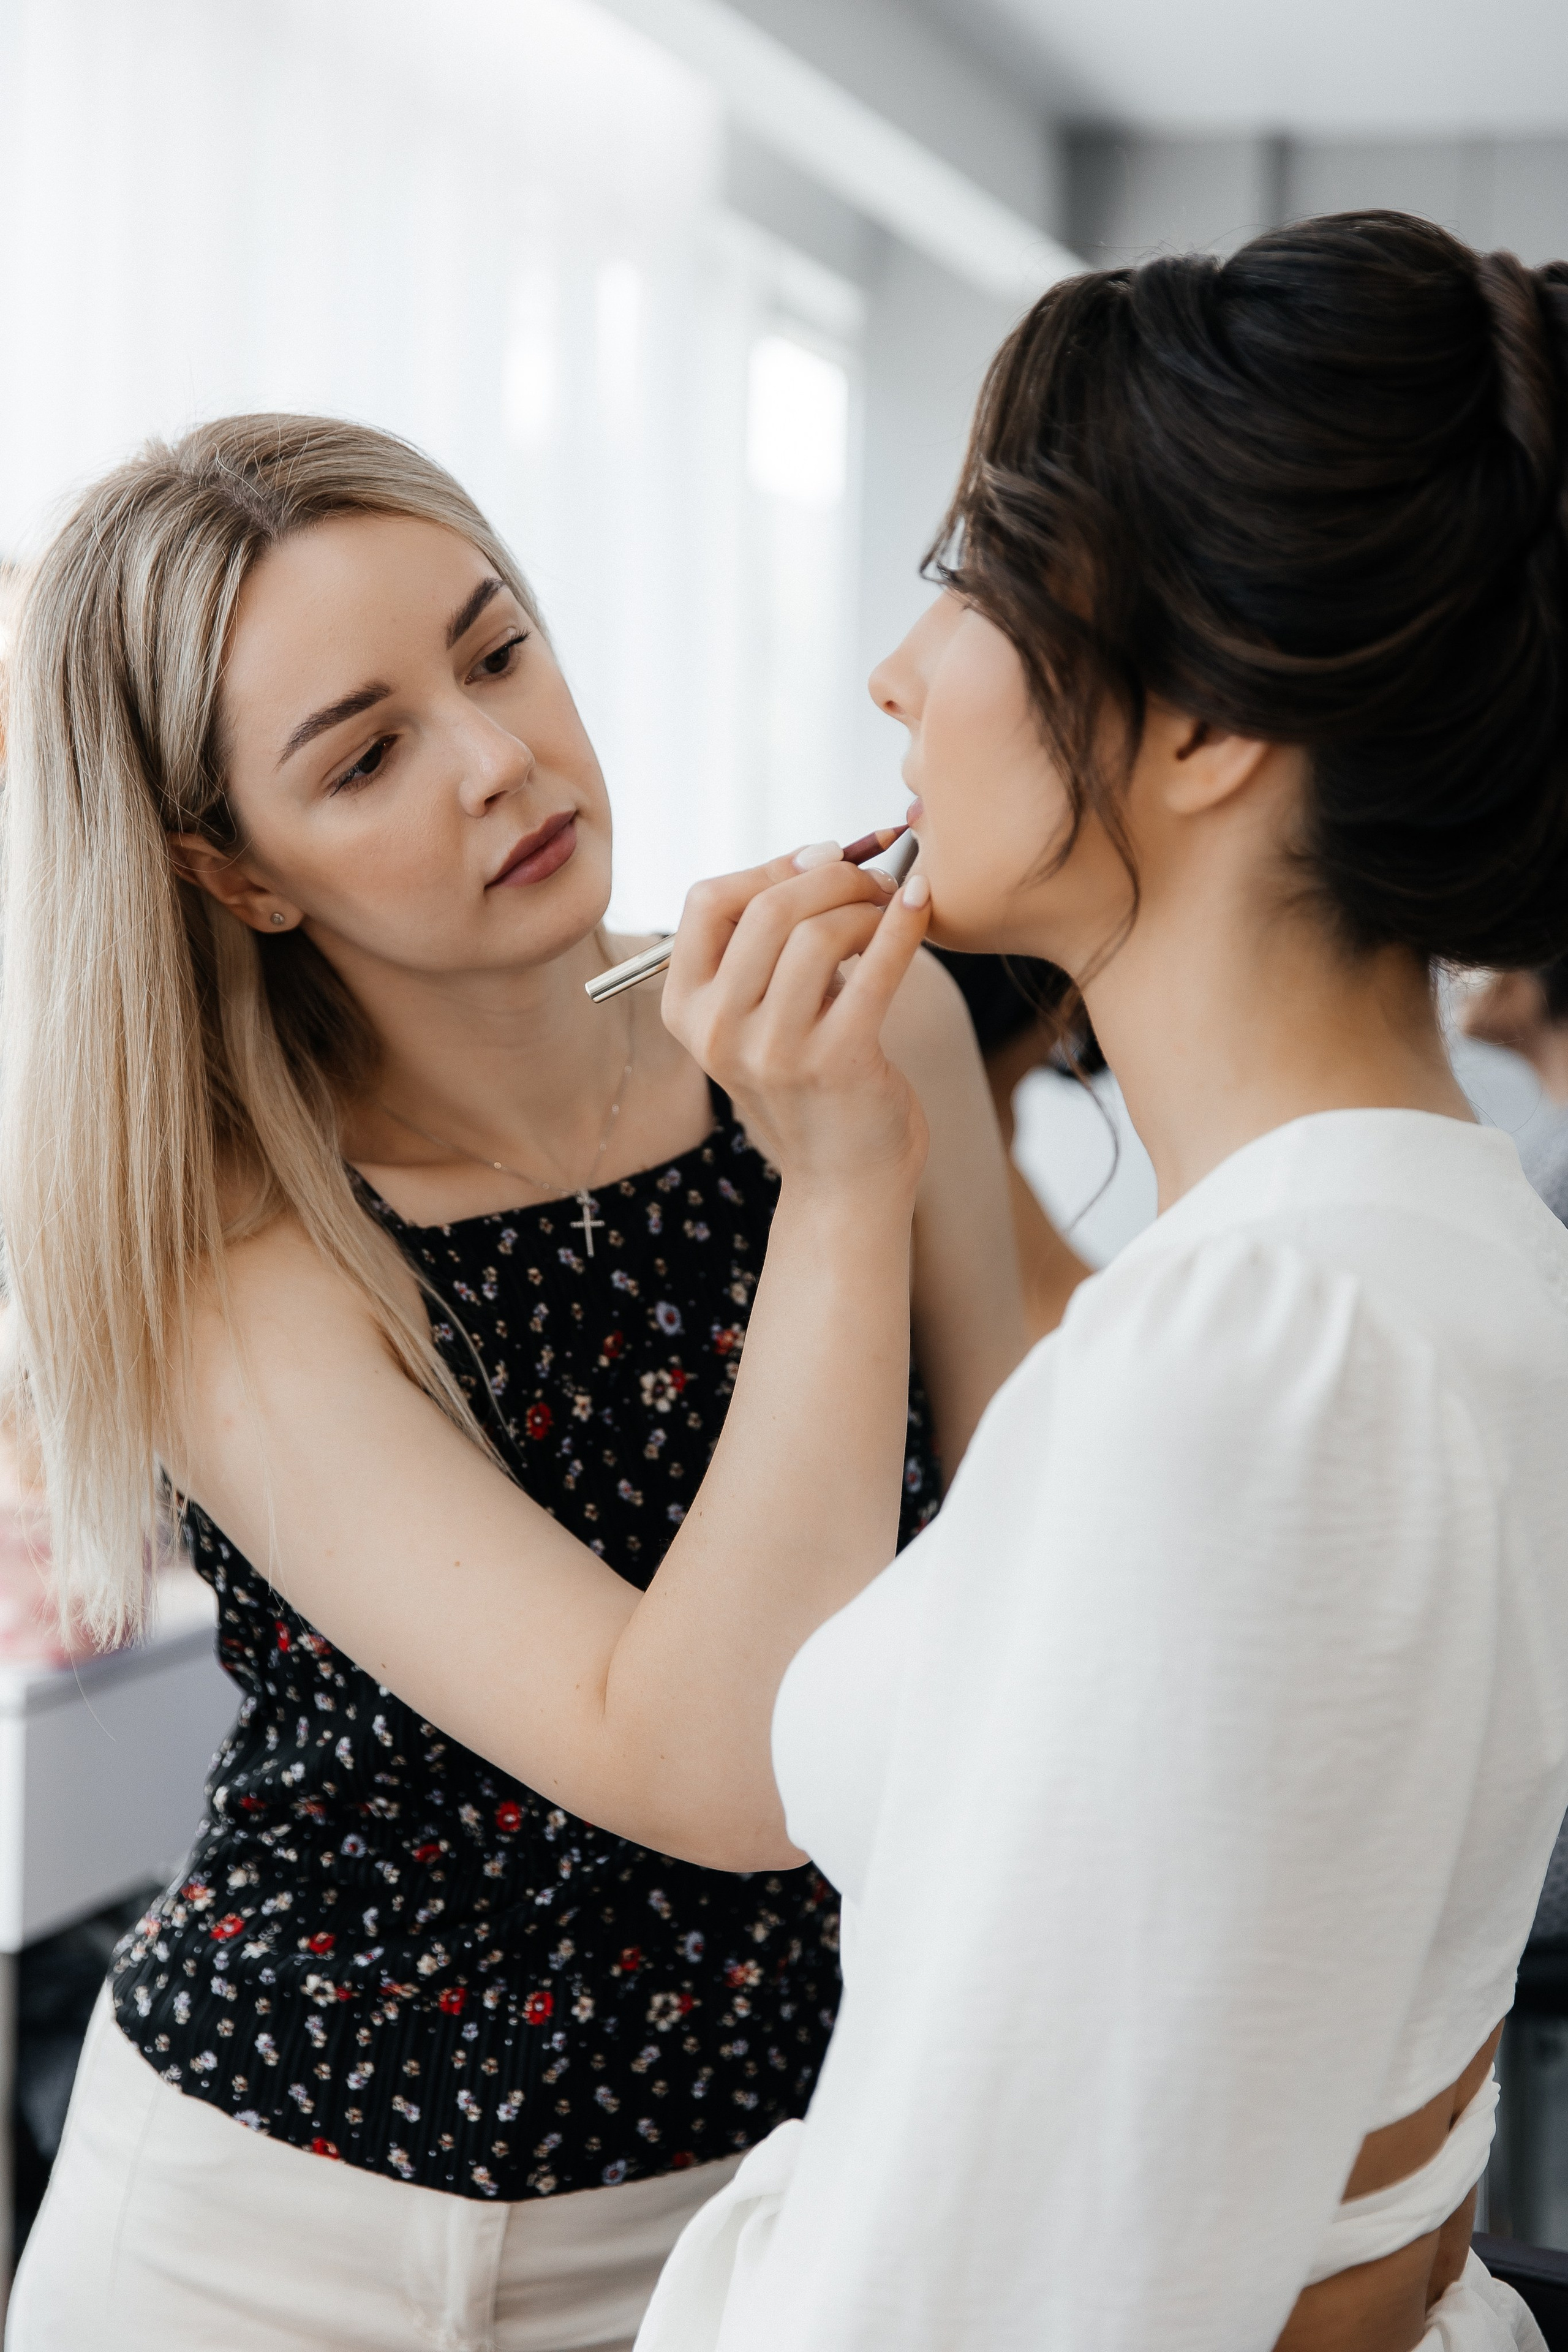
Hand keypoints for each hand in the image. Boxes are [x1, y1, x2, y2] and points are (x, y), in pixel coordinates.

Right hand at [662, 849, 932, 1200]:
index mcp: (686, 1010)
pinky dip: (903, 926)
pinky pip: (875, 969)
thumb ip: (762, 951)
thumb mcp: (757, 1019)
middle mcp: (718, 1031)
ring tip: (893, 909)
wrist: (844, 1180)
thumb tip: (818, 858)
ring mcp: (774, 1051)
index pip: (708, 901)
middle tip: (874, 879)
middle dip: (830, 876)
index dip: (769, 866)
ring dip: (866, 905)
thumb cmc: (808, 1084)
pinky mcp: (836, 1062)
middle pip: (767, 908)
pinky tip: (921, 905)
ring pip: (817, 933)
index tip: (820, 860)